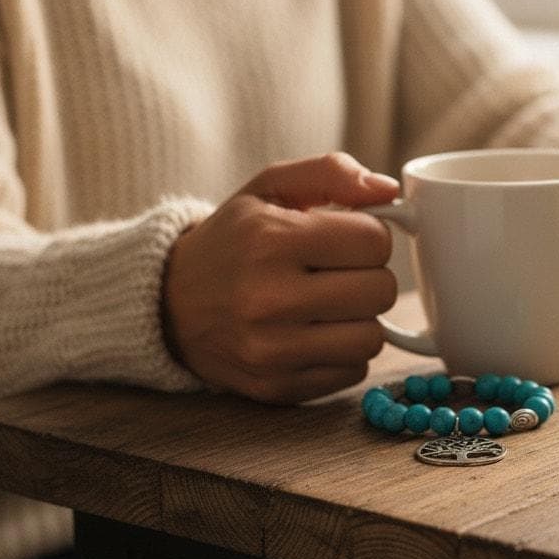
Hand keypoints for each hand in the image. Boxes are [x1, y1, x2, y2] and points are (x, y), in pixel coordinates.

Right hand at [161, 153, 399, 403]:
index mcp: (270, 240)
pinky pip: (353, 372)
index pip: (374, 241)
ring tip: (331, 304)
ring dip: (362, 319)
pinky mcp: (277, 386)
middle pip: (381, 291)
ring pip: (372, 338)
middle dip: (370, 276)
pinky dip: (345, 352)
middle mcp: (268, 298)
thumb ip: (331, 172)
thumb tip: (388, 189)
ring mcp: (271, 350)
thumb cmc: (233, 240)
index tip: (347, 238)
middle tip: (340, 272)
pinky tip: (317, 333)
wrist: (170, 305)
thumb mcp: (270, 188)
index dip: (370, 236)